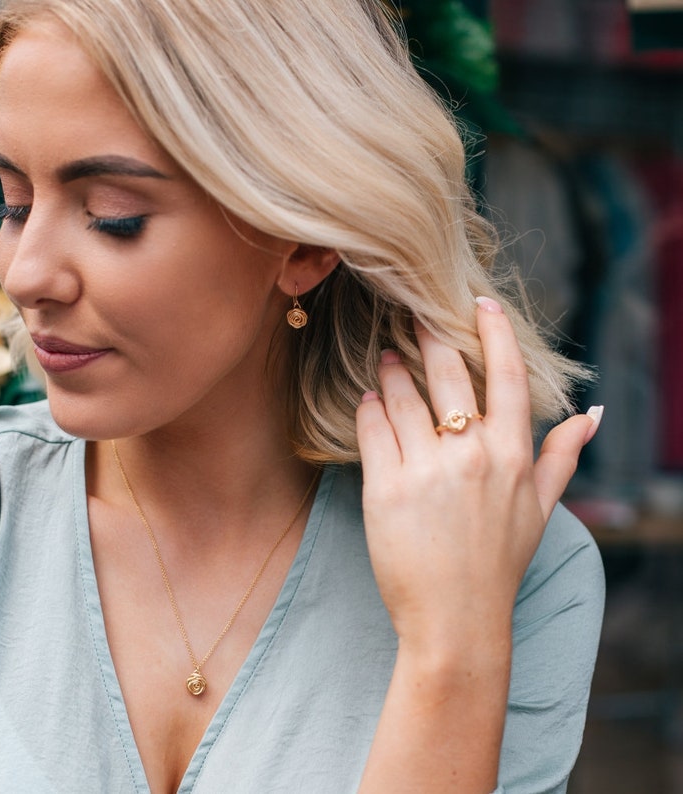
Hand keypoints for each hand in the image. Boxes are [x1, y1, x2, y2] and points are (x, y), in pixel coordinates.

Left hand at [355, 297, 600, 650]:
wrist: (454, 619)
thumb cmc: (498, 563)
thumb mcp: (541, 510)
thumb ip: (563, 457)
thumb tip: (592, 415)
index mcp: (513, 455)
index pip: (509, 375)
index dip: (494, 331)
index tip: (479, 301)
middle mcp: (473, 454)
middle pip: (449, 373)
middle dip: (429, 337)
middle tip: (412, 317)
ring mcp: (427, 469)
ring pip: (405, 396)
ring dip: (394, 370)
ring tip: (387, 357)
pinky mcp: (386, 487)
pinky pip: (374, 428)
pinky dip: (370, 408)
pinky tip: (369, 400)